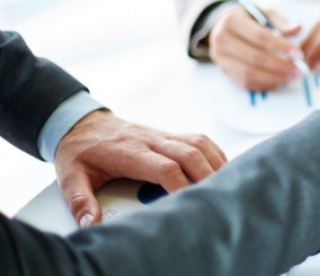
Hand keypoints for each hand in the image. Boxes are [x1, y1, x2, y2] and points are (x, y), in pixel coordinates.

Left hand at [54, 111, 227, 227]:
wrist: (80, 122)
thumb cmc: (80, 151)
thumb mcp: (70, 176)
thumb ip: (80, 200)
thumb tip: (91, 223)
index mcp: (129, 151)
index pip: (164, 167)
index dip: (180, 185)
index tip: (187, 203)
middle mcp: (150, 140)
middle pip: (189, 153)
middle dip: (207, 175)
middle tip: (215, 197)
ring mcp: (162, 135)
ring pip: (198, 143)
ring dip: (215, 162)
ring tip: (224, 183)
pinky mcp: (169, 134)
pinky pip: (199, 139)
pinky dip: (214, 153)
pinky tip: (220, 168)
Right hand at [209, 7, 302, 90]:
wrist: (224, 27)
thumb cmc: (249, 20)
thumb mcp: (264, 14)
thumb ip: (281, 22)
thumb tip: (297, 29)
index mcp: (232, 22)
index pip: (260, 37)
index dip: (281, 47)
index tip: (299, 54)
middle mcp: (222, 40)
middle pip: (254, 57)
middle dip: (280, 66)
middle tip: (298, 69)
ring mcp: (221, 58)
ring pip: (249, 73)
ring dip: (273, 78)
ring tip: (291, 76)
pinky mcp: (224, 71)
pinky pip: (245, 82)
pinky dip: (264, 84)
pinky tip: (279, 81)